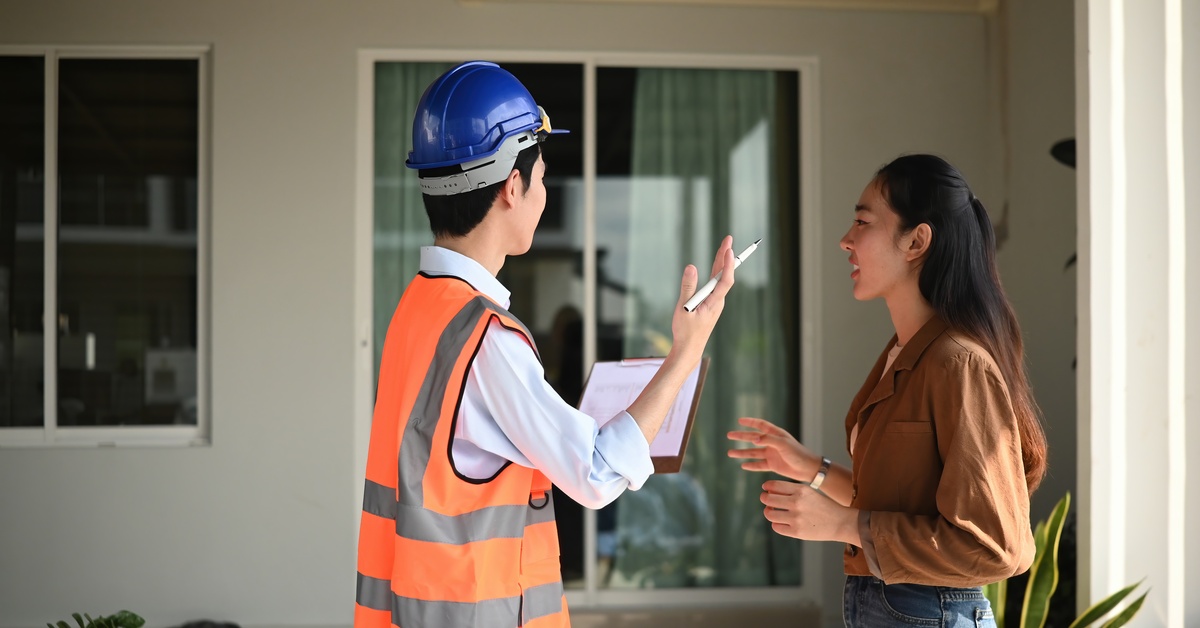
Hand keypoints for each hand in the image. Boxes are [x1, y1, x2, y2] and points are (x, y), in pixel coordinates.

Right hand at [669, 235, 735, 362]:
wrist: (689, 348)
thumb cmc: (686, 331)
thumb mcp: (683, 309)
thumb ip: (687, 287)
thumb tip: (691, 267)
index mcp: (713, 302)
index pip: (725, 280)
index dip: (728, 264)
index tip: (728, 249)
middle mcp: (717, 301)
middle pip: (725, 275)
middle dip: (727, 256)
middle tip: (729, 239)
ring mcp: (715, 302)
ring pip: (721, 279)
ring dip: (723, 262)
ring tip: (725, 247)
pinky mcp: (710, 304)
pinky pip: (716, 284)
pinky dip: (718, 271)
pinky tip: (717, 266)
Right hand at [727, 417, 819, 481]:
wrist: (808, 468)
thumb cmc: (798, 453)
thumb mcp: (783, 444)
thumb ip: (768, 440)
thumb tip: (753, 438)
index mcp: (776, 434)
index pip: (760, 425)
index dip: (750, 422)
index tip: (739, 420)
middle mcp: (772, 443)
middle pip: (753, 438)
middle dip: (741, 437)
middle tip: (729, 435)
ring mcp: (772, 454)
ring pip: (753, 452)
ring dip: (742, 453)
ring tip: (730, 453)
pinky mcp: (773, 465)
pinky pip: (759, 464)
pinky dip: (751, 465)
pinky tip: (743, 465)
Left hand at [761, 480, 858, 543]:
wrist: (840, 522)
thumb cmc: (822, 506)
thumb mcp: (809, 492)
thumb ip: (790, 490)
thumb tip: (768, 491)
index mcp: (800, 490)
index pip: (774, 485)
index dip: (767, 487)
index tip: (766, 489)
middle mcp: (797, 503)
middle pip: (768, 499)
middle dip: (764, 499)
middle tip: (766, 500)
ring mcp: (796, 518)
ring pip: (769, 514)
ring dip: (768, 512)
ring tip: (772, 512)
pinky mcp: (796, 532)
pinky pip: (776, 527)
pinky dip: (776, 524)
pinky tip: (781, 522)